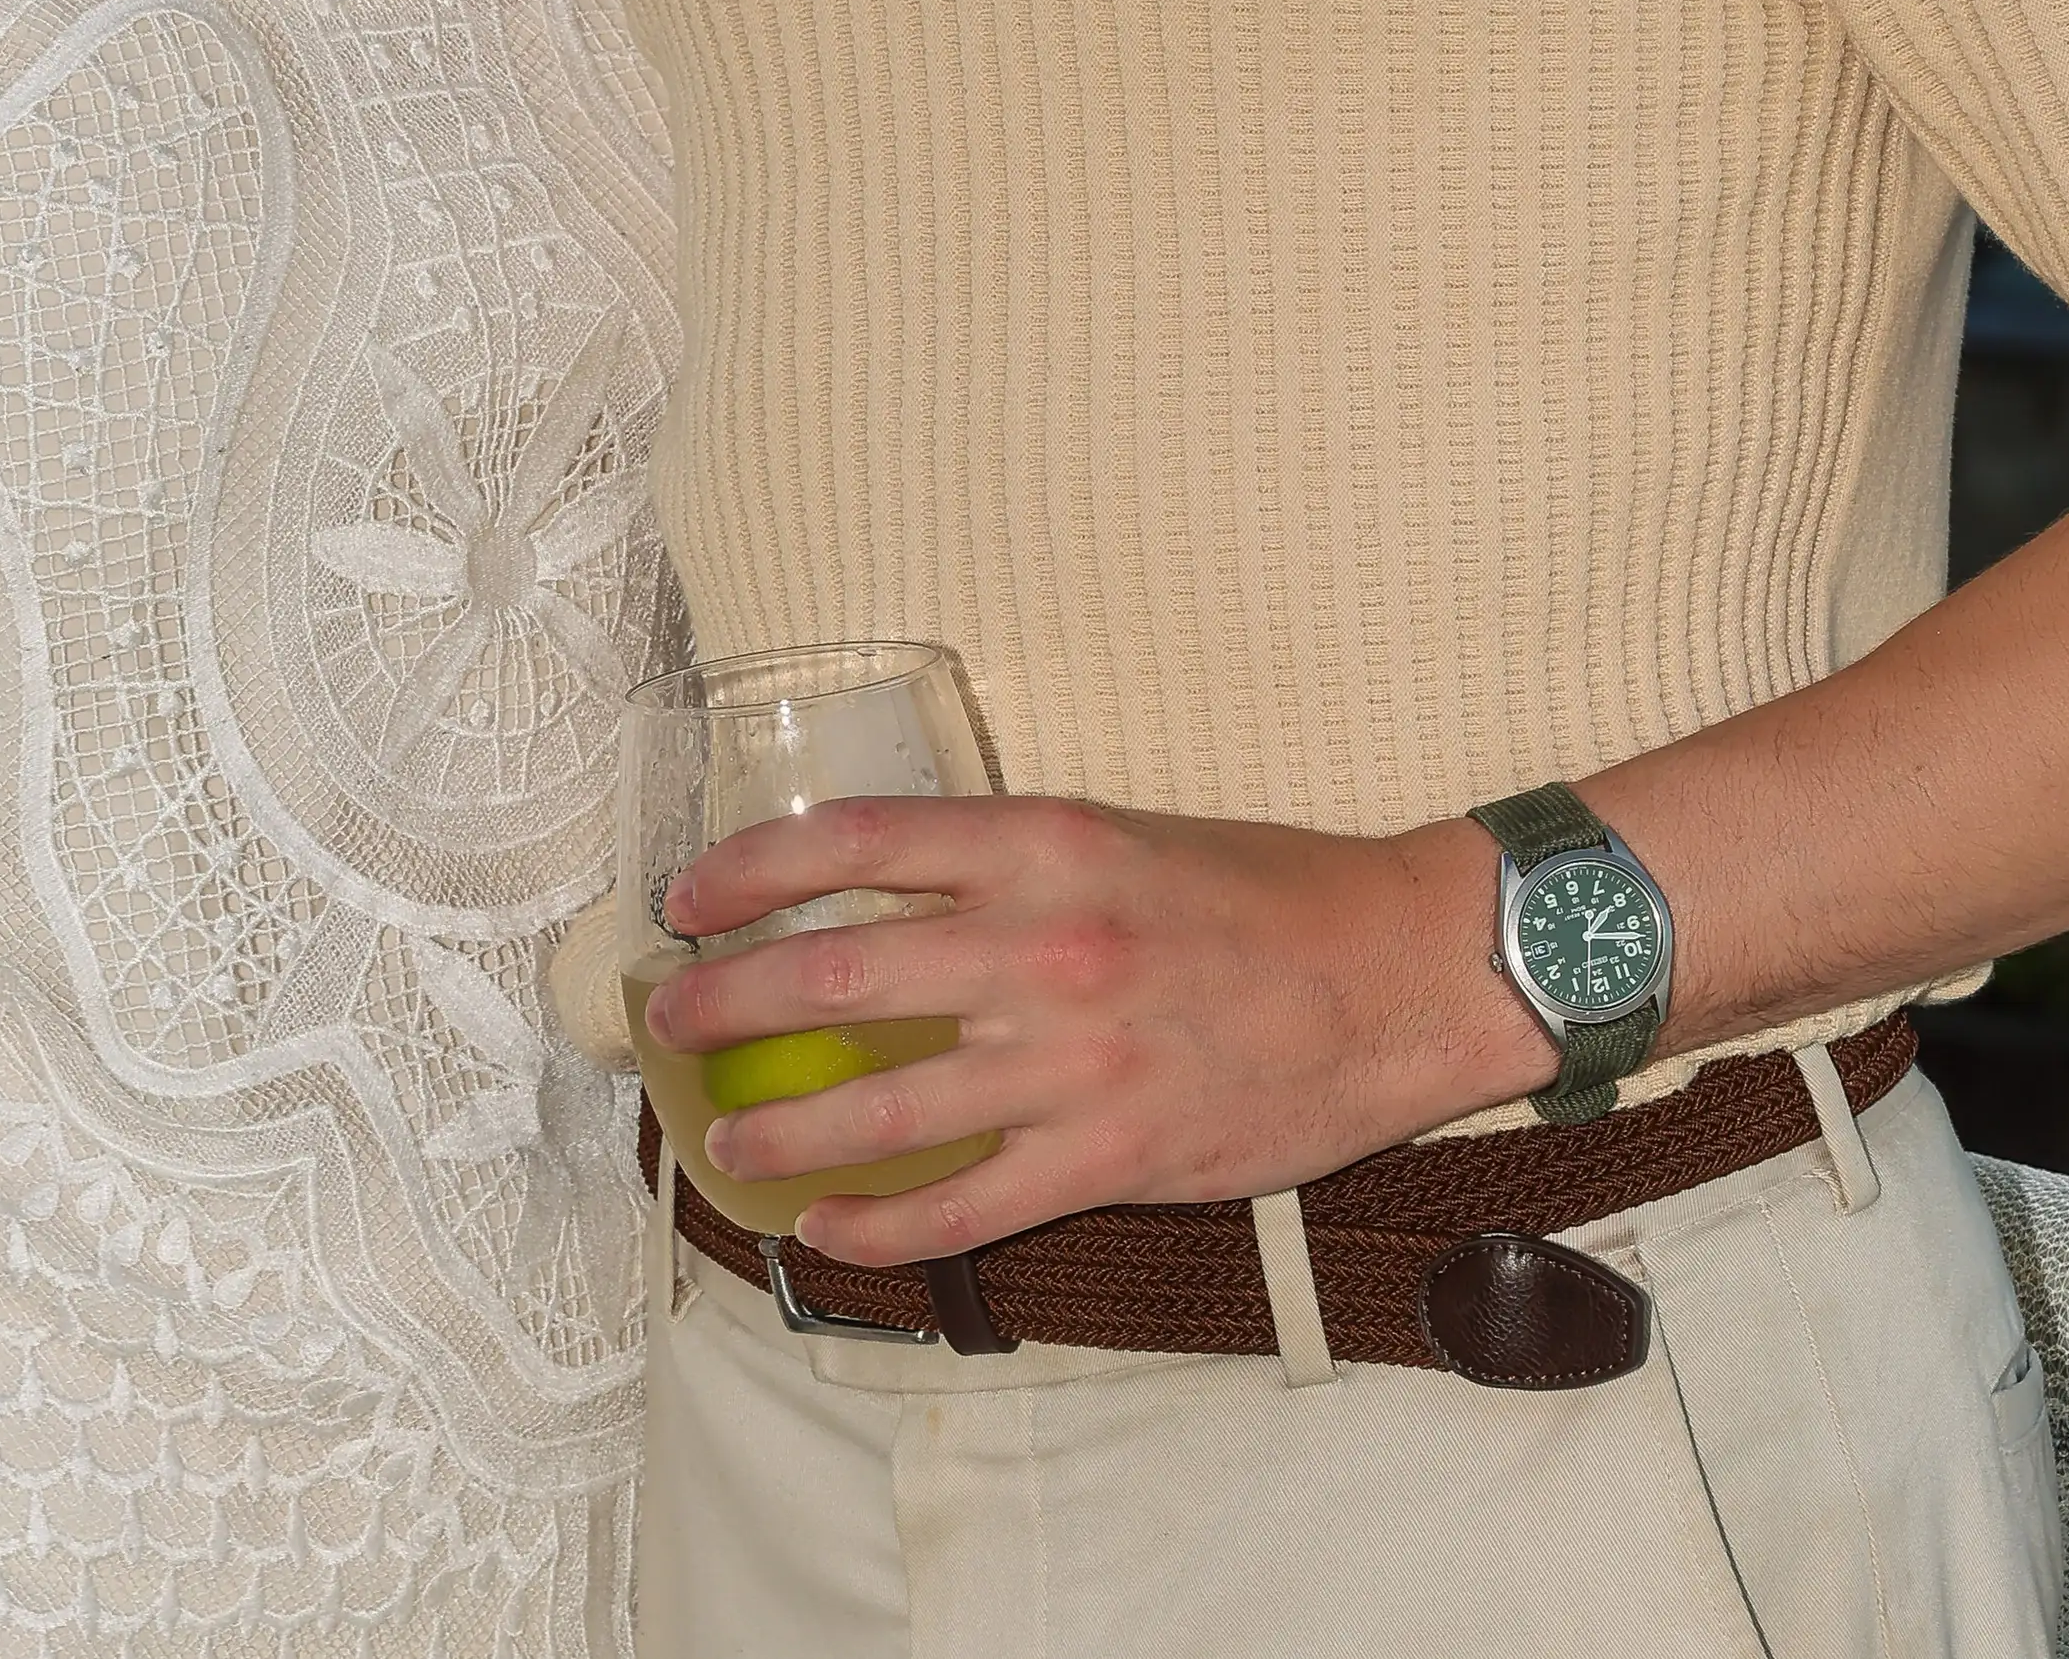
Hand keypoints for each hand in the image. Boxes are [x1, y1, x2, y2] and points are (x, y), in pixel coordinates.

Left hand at [644, 793, 1550, 1263]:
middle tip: (669, 1017)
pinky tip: (830, 1231)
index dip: (751, 869)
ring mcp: (1074, 1058)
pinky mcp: (1112, 1156)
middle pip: (836, 974)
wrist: (1398, 973)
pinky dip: (881, 1224)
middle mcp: (1043, 942)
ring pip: (881, 1106)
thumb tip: (886, 894)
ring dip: (782, 1131)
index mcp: (1043, 842)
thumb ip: (1009, 867)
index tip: (687, 896)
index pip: (854, 842)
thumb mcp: (1120, 837)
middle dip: (728, 1000)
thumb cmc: (1262, 895)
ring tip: (726, 1140)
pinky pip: (965, 1204)